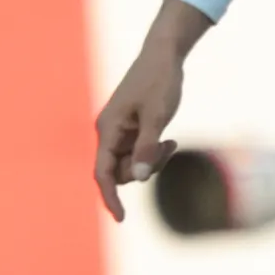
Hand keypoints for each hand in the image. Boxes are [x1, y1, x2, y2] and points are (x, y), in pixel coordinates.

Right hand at [91, 10, 201, 223]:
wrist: (163, 56)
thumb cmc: (160, 82)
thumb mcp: (159, 116)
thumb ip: (148, 147)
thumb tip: (141, 178)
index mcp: (108, 130)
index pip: (104, 173)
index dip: (110, 197)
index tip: (122, 219)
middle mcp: (108, 133)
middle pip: (121, 170)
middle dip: (145, 169)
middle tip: (169, 147)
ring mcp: (118, 131)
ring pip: (132, 163)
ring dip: (152, 160)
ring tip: (171, 142)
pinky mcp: (130, 129)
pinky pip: (139, 153)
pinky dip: (154, 152)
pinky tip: (171, 141)